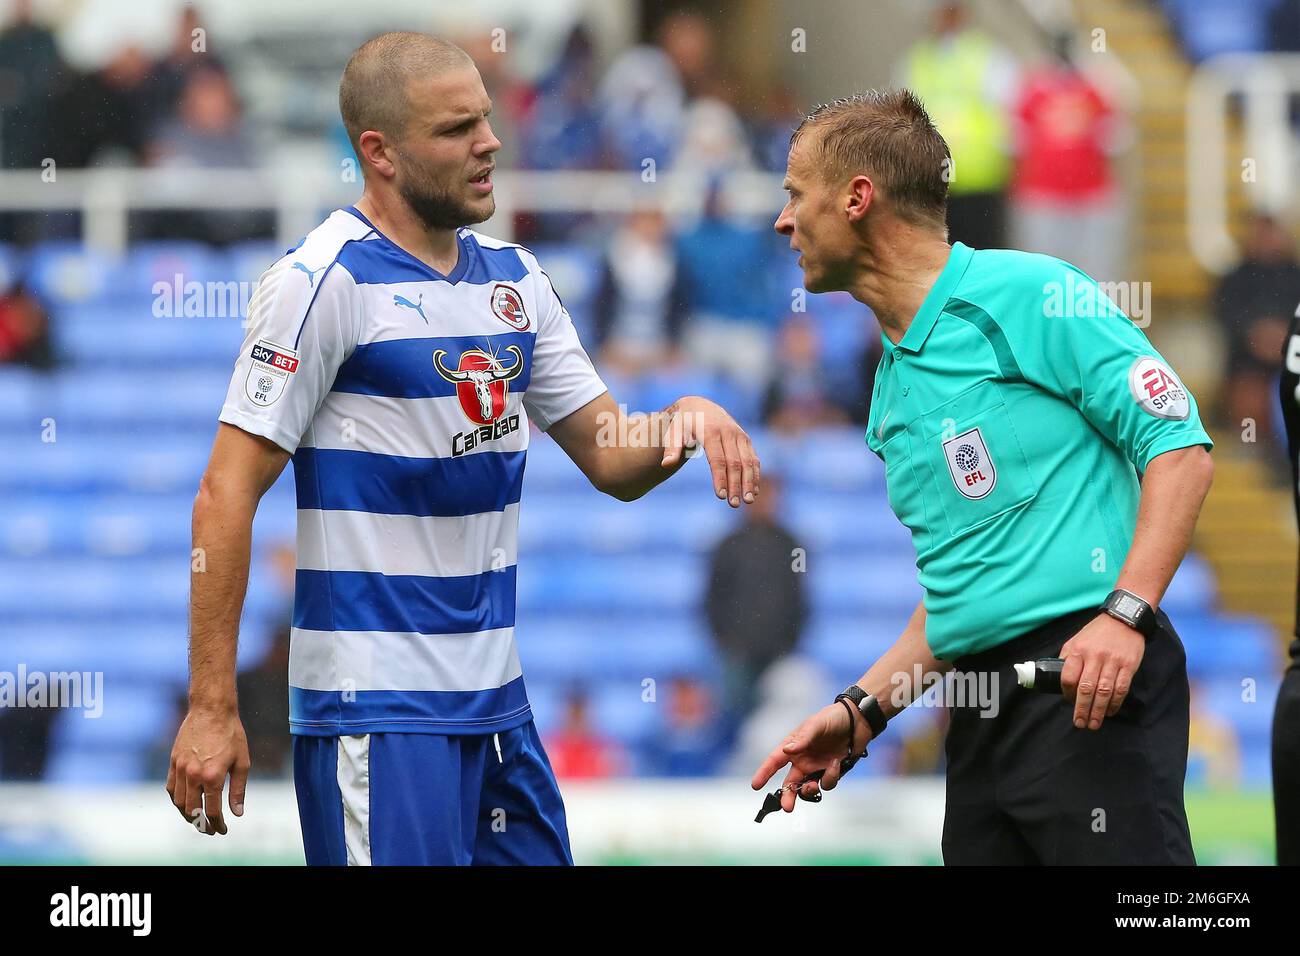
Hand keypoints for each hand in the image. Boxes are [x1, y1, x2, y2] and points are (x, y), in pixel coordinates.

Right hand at [165, 705, 249, 835]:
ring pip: (178, 802)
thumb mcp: (242, 762)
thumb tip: (237, 813)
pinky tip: (185, 802)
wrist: (212, 710)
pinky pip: (170, 788)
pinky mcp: (173, 761)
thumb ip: (238, 790)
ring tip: (197, 819)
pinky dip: (176, 799)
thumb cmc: (231, 734)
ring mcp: (180, 768)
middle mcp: (193, 775)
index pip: (212, 811)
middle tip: (209, 829)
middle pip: (192, 810)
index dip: (217, 824)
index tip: (222, 830)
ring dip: (187, 814)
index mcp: (213, 776)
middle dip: (201, 824)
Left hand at [660, 395, 758, 507]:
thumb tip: (666, 464)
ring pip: (748, 461)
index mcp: (710, 431)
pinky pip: (753, 458)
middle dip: (735, 485)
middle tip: (733, 504)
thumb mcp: (673, 431)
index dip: (720, 478)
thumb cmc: (682, 423)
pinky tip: (754, 490)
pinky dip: (755, 474)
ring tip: (748, 501)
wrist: (699, 406)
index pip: (718, 459)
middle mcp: (728, 432)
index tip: (721, 496)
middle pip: (735, 463)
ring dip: (749, 482)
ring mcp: (739, 435)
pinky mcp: (745, 439)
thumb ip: (672, 447)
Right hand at [751, 703, 870, 812]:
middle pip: (790, 783)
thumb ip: (802, 739)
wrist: (858, 722)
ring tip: (813, 786)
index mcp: (793, 746)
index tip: (755, 785)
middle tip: (787, 807)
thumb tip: (787, 750)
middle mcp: (802, 760)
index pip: (775, 761)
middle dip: (788, 796)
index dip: (764, 773)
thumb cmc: (832, 718)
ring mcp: (816, 767)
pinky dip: (831, 777)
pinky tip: (837, 763)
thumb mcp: (816, 725)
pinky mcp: (830, 772)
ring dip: (809, 791)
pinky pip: (826, 783)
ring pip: (808, 788)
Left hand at [1059, 613, 1145, 730]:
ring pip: (1104, 691)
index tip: (1069, 702)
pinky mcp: (1128, 666)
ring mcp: (1112, 662)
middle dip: (1082, 709)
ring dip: (1098, 711)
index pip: (1068, 677)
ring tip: (1094, 723)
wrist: (1124, 619)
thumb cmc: (1097, 632)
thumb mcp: (1076, 640)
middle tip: (1080, 723)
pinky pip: (1121, 689)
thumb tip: (1059, 679)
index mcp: (1078, 650)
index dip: (1067, 693)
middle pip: (1086, 688)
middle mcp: (1094, 656)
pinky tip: (1110, 711)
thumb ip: (1068, 658)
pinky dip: (1115, 703)